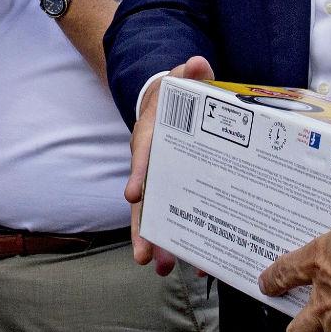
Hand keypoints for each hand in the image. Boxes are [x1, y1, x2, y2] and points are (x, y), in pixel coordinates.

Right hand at [127, 57, 213, 273]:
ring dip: (157, 243)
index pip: (142, 154)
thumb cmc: (177, 96)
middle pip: (143, 200)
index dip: (138, 174)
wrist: (170, 105)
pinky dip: (179, 239)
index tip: (134, 195)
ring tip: (162, 269)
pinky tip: (190, 263)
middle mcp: (150, 165)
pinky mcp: (173, 192)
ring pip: (154, 216)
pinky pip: (173, 218)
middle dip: (142, 229)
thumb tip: (196, 62)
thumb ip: (190, 72)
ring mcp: (160, 182)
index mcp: (151, 137)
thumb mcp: (182, 79)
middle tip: (144, 257)